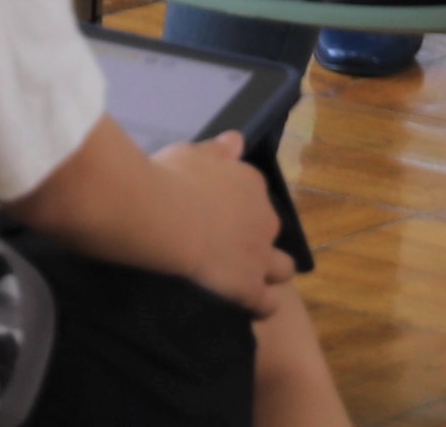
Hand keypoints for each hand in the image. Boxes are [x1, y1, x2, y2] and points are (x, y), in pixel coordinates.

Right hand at [155, 131, 297, 311]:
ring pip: (282, 269)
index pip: (254, 192)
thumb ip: (217, 149)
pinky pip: (266, 303)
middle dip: (256, 237)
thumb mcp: (190, 153)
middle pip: (270, 230)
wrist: (163, 215)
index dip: (238, 204)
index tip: (216, 211)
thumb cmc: (170, 177)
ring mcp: (261, 255)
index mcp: (250, 183)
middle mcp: (265, 218)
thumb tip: (238, 139)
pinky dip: (257, 305)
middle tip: (223, 243)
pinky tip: (239, 304)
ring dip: (267, 272)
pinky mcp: (250, 288)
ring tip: (240, 277)